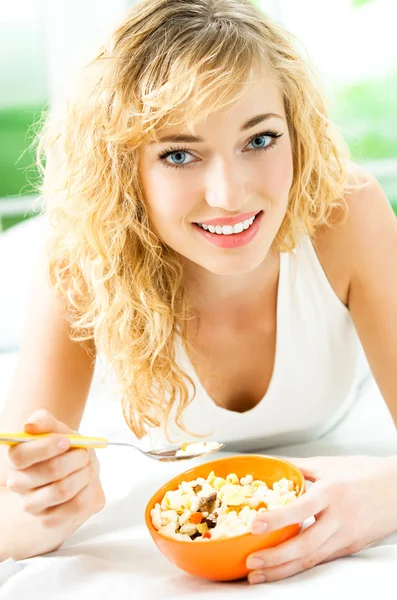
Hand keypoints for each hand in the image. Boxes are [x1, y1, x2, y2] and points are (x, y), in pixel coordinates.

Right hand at [5, 409, 104, 535]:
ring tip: (87, 468)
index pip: (20, 455)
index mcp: (16, 459)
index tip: (66, 441)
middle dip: (76, 458)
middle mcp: (19, 484)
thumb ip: (43, 421)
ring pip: (63, 490)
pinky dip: (88, 491)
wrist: (77, 473)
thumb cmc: (64, 449)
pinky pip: (75, 506)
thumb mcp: (57, 429)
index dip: (46, 447)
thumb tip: (30, 425)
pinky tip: (87, 484)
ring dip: (84, 474)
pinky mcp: (50, 519)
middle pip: (50, 471)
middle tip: (84, 454)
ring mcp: (33, 505)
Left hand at [246, 455, 396, 583]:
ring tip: (259, 574)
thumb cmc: (364, 472)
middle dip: (275, 557)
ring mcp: (347, 536)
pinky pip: (323, 559)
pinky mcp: (352, 547)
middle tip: (250, 562)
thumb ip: (300, 467)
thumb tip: (273, 464)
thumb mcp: (330, 464)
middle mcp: (340, 518)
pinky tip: (282, 568)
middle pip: (306, 545)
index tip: (255, 524)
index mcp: (333, 492)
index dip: (277, 519)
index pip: (301, 509)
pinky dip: (301, 566)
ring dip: (283, 569)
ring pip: (312, 559)